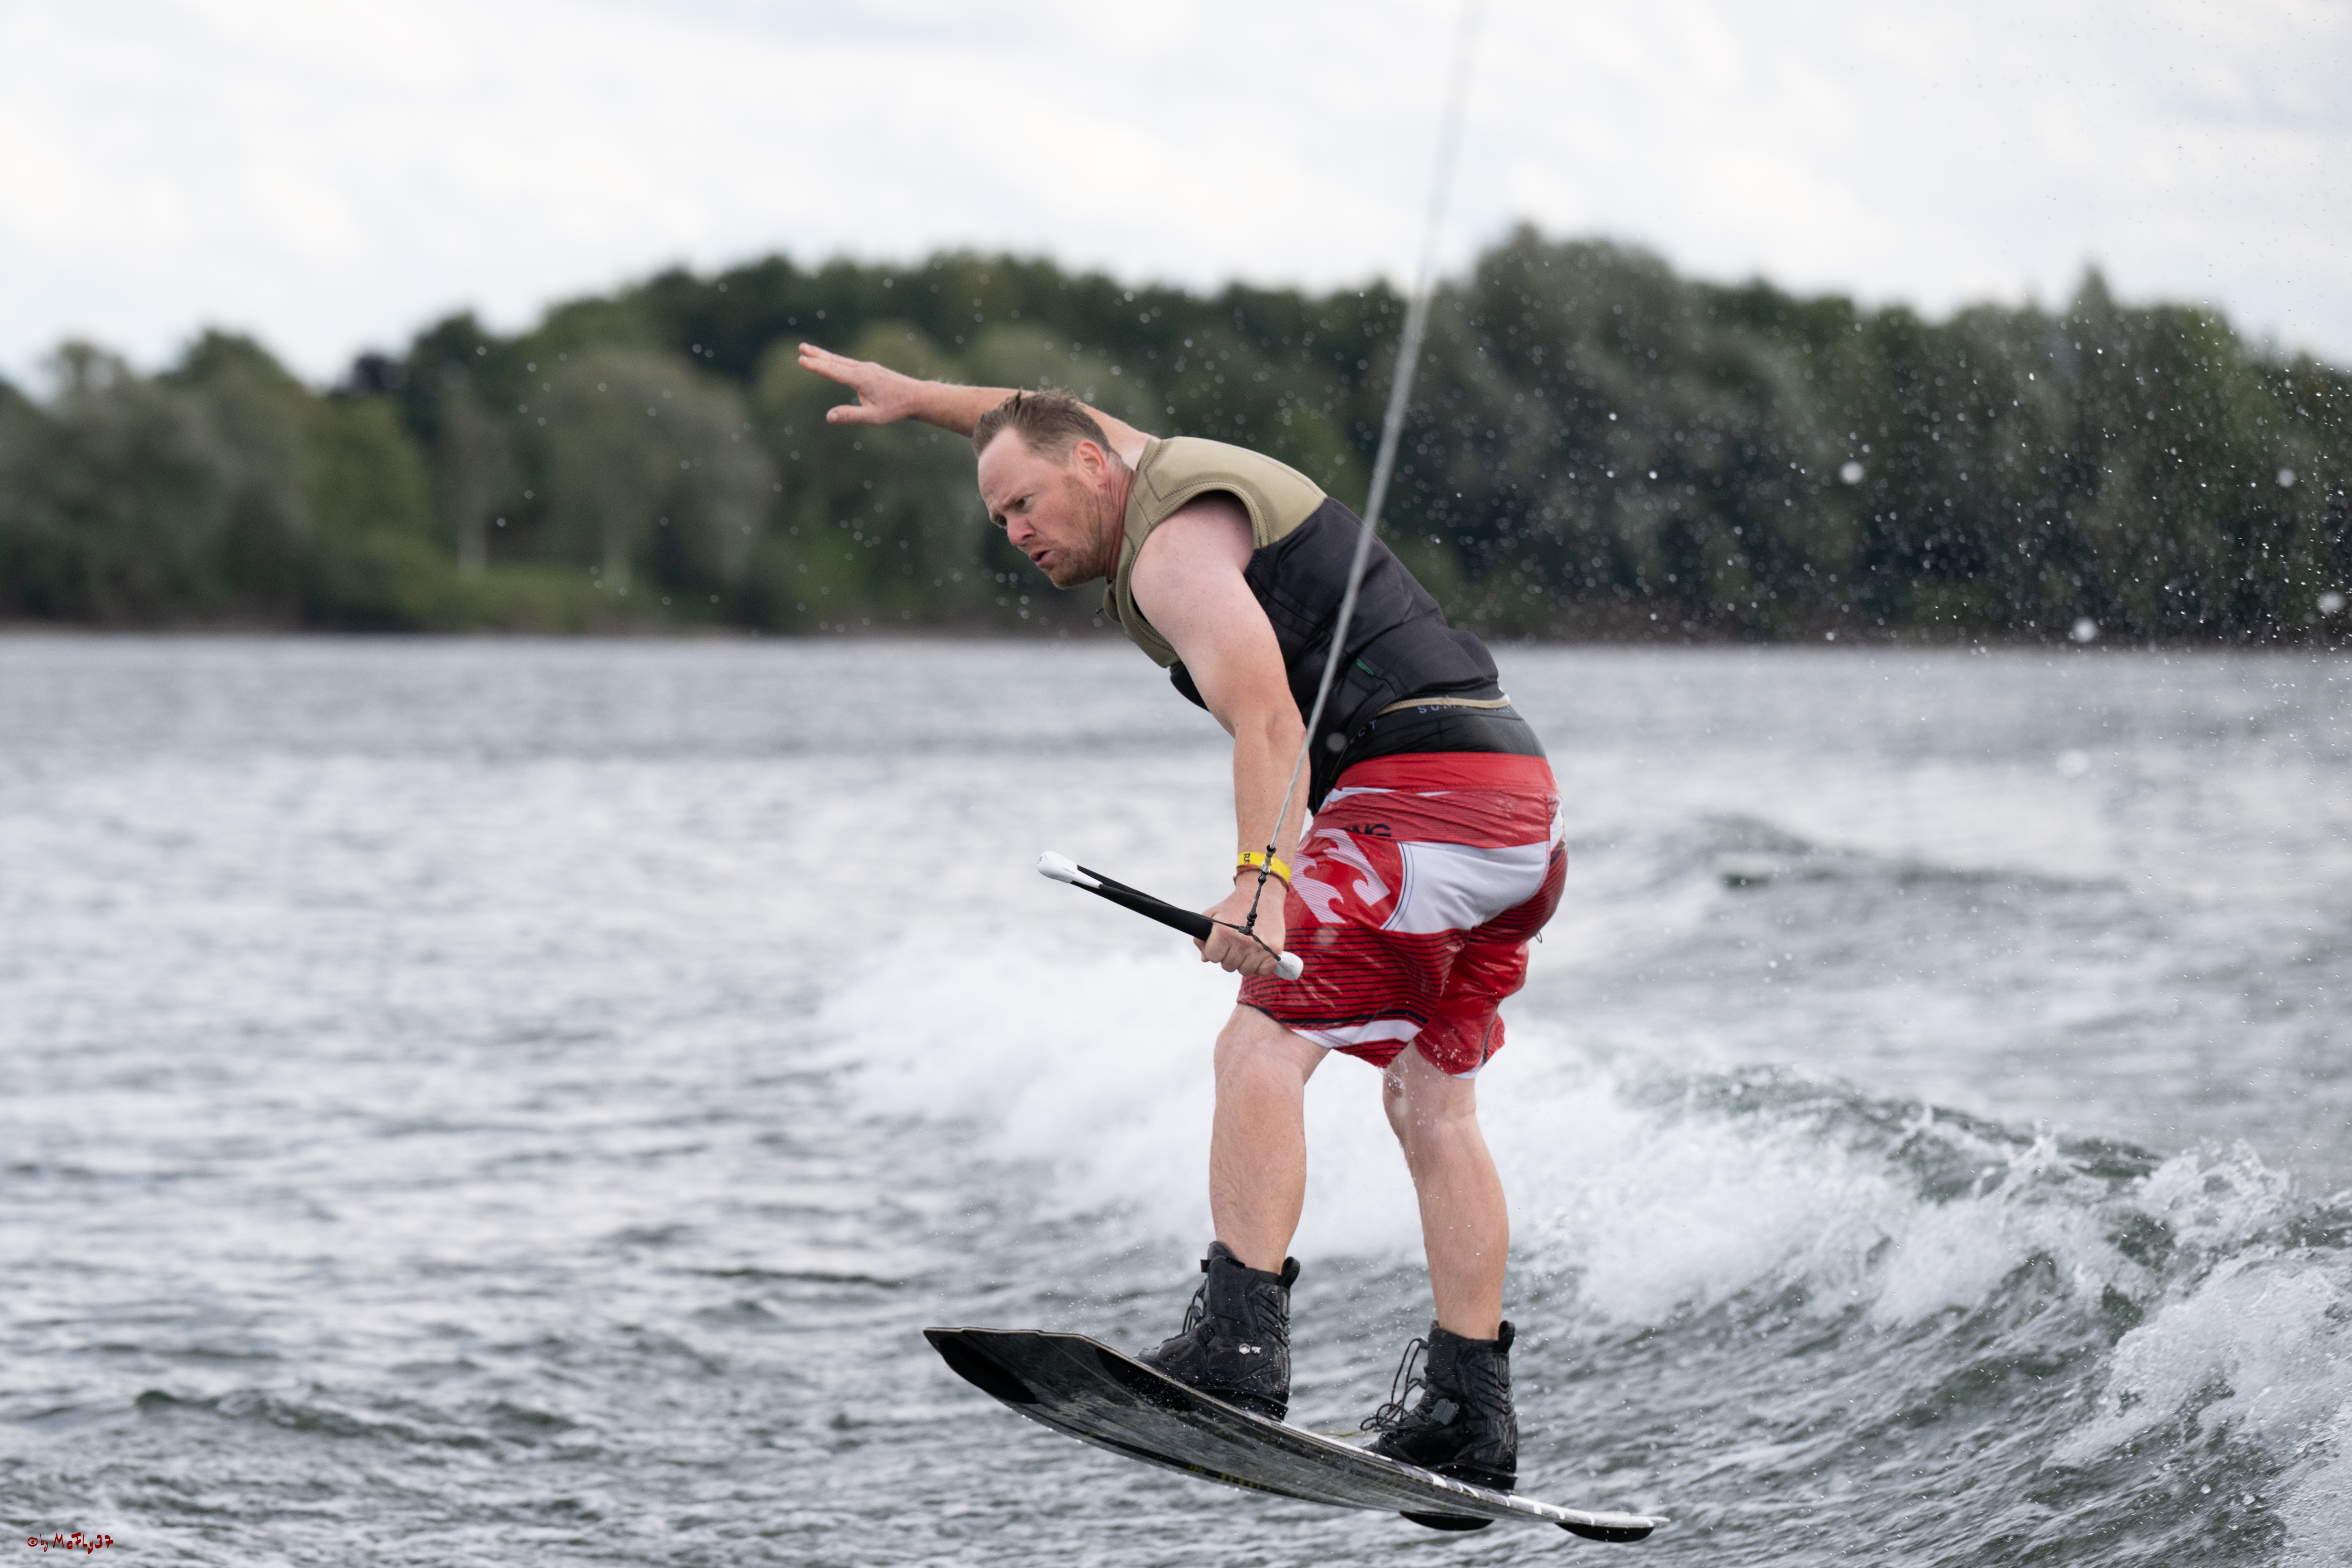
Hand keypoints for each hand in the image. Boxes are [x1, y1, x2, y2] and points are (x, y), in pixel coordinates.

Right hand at [797, 343, 927, 425]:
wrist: (916, 396)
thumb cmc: (895, 408)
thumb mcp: (873, 416)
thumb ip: (850, 416)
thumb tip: (829, 417)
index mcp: (861, 378)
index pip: (833, 371)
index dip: (816, 366)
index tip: (801, 360)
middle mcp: (863, 369)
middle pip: (835, 360)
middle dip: (817, 355)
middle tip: (801, 347)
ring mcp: (867, 367)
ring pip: (842, 360)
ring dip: (825, 355)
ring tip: (810, 350)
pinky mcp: (871, 369)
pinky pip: (849, 363)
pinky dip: (837, 360)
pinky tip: (834, 361)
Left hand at [1197, 873, 1288, 977]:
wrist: (1261, 895)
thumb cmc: (1234, 906)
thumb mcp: (1213, 914)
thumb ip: (1202, 937)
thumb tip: (1205, 959)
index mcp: (1224, 932)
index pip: (1212, 957)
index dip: (1214, 950)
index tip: (1221, 942)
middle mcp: (1242, 941)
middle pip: (1228, 966)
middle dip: (1228, 956)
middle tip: (1234, 943)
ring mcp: (1260, 947)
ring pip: (1245, 971)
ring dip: (1243, 962)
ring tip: (1246, 947)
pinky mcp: (1274, 950)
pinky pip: (1263, 971)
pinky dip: (1260, 966)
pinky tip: (1258, 953)